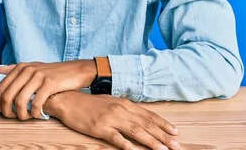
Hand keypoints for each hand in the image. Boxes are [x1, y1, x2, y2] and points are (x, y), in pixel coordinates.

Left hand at [0, 60, 95, 119]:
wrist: (75, 70)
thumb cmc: (53, 72)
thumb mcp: (33, 66)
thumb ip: (16, 68)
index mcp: (21, 67)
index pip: (1, 87)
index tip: (3, 111)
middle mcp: (28, 70)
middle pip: (8, 95)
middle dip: (7, 110)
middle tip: (12, 117)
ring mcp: (39, 76)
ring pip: (20, 100)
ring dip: (21, 114)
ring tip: (26, 117)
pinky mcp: (49, 83)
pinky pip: (36, 102)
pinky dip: (34, 112)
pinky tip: (36, 114)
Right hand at [44, 91, 179, 149]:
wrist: (69, 100)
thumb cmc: (91, 104)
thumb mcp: (112, 103)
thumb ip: (127, 110)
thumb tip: (142, 119)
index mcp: (125, 104)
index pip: (149, 115)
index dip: (163, 124)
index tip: (175, 132)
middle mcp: (121, 110)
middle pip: (146, 124)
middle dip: (163, 136)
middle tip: (176, 145)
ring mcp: (111, 119)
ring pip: (135, 131)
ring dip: (151, 142)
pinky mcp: (99, 127)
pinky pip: (115, 138)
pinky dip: (126, 144)